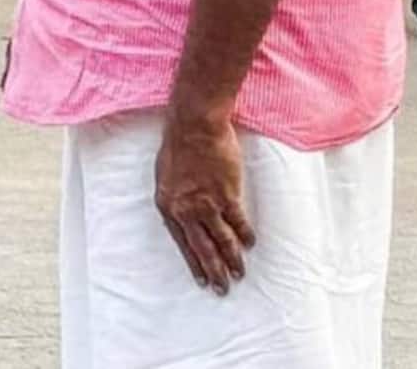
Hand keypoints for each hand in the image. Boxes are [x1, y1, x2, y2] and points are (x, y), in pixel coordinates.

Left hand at [154, 111, 254, 292]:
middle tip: (222, 289)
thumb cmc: (177, 146)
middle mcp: (186, 210)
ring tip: (239, 273)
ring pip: (223, 240)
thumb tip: (185, 216)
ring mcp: (208, 204)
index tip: (201, 279)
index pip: (181, 243)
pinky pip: (239, 223)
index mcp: (168, 205)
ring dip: (233, 259)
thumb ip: (176, 198)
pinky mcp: (228, 196)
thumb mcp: (165, 176)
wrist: (194, 127)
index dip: (193, 262)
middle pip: (202, 248)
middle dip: (213, 271)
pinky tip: (250, 244)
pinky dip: (246, 235)